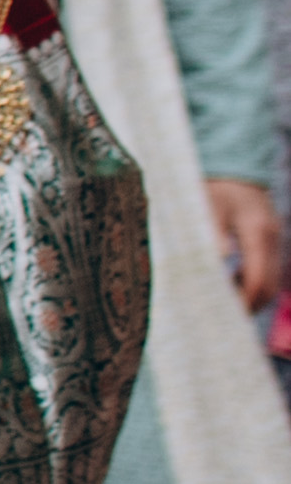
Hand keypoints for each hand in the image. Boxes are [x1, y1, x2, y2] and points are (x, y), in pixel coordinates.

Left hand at [217, 175, 282, 322]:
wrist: (233, 166)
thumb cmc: (215, 186)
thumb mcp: (208, 206)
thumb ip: (212, 233)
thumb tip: (218, 260)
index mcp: (258, 232)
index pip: (257, 279)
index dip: (243, 301)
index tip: (222, 314)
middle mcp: (272, 239)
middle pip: (268, 286)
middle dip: (248, 305)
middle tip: (221, 317)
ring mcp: (274, 241)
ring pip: (271, 280)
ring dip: (251, 296)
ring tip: (222, 304)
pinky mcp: (269, 241)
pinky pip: (267, 270)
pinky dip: (252, 282)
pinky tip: (229, 283)